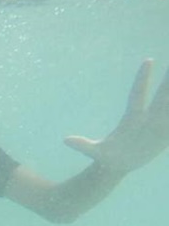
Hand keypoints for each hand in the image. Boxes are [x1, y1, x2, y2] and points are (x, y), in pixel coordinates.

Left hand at [65, 59, 168, 173]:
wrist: (120, 164)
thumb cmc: (107, 156)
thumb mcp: (96, 153)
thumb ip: (84, 146)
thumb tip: (66, 140)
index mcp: (132, 119)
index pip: (138, 95)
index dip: (142, 79)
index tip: (148, 60)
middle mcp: (148, 118)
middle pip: (162, 95)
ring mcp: (159, 126)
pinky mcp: (165, 135)